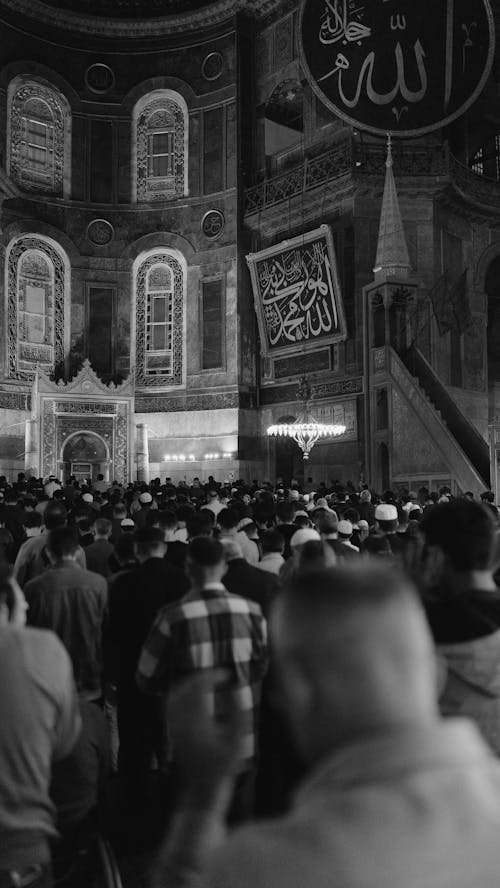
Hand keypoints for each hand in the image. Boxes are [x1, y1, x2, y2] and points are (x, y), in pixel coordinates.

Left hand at [168, 669, 244, 789]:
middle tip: (218, 676)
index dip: (213, 676)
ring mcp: (174, 726)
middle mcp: (181, 721)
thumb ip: (239, 711)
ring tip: (207, 682)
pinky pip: (170, 705)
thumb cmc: (223, 767)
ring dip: (190, 684)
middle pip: (185, 687)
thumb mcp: (238, 740)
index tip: (227, 675)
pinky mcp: (172, 731)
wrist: (202, 789)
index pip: (200, 687)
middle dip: (201, 677)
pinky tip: (193, 697)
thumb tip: (237, 688)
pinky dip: (181, 694)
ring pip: (175, 694)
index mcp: (197, 721)